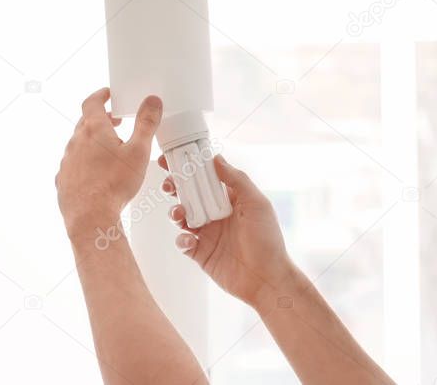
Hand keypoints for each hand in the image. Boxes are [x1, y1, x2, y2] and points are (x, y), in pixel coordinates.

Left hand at [57, 88, 161, 238]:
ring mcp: (67, 161)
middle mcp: (76, 142)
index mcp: (94, 130)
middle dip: (101, 118)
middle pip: (86, 122)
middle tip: (116, 121)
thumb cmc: (113, 185)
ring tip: (110, 149)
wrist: (90, 217)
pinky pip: (73, 163)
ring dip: (93, 141)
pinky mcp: (63, 179)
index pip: (92, 102)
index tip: (108, 94)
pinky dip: (85, 161)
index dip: (101, 95)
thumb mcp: (139, 151)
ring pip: (79, 143)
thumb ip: (146, 124)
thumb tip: (152, 102)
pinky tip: (97, 172)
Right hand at [159, 154, 295, 307]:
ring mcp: (207, 233)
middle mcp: (217, 213)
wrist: (266, 279)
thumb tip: (216, 157)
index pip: (206, 177)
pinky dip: (181, 239)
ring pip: (182, 216)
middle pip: (189, 194)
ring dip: (175, 212)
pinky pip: (183, 242)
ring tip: (178, 214)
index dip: (190, 167)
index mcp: (230, 199)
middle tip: (168, 185)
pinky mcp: (200, 253)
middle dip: (175, 187)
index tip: (172, 158)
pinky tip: (190, 240)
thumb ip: (237, 180)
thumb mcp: (257, 204)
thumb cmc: (268, 240)